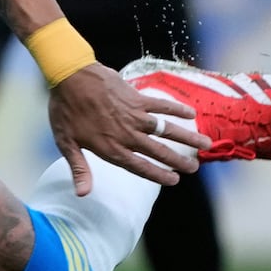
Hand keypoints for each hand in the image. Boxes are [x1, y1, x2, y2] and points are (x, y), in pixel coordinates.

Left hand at [47, 65, 205, 193]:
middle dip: (178, 161)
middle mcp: (127, 134)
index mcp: (111, 148)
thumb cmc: (65, 110)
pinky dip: (177, 109)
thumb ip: (79, 168)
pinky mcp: (136, 97)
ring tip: (205, 144)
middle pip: (158, 151)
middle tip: (194, 168)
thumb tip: (83, 194)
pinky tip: (191, 114)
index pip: (139, 167)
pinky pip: (161, 105)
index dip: (158, 175)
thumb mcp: (66, 142)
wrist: (69, 75)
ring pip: (166, 129)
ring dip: (186, 137)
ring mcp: (134, 115)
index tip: (175, 181)